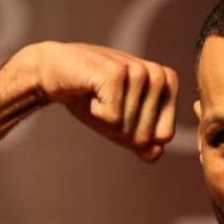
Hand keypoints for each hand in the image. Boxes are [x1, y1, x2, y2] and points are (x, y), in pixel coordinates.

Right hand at [22, 42, 177, 161]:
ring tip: (98, 95)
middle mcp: (158, 74)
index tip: (121, 112)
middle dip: (120, 129)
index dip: (136, 134)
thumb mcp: (121, 125)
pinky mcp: (116, 73)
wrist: (55, 72)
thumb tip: (156, 152)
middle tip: (105, 104)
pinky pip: (112, 119)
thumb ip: (143, 141)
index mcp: (168, 82)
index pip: (165, 136)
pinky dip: (96, 112)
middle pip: (146, 135)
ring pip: (129, 127)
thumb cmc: (91, 98)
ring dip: (106, 119)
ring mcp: (139, 71)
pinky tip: (89, 91)